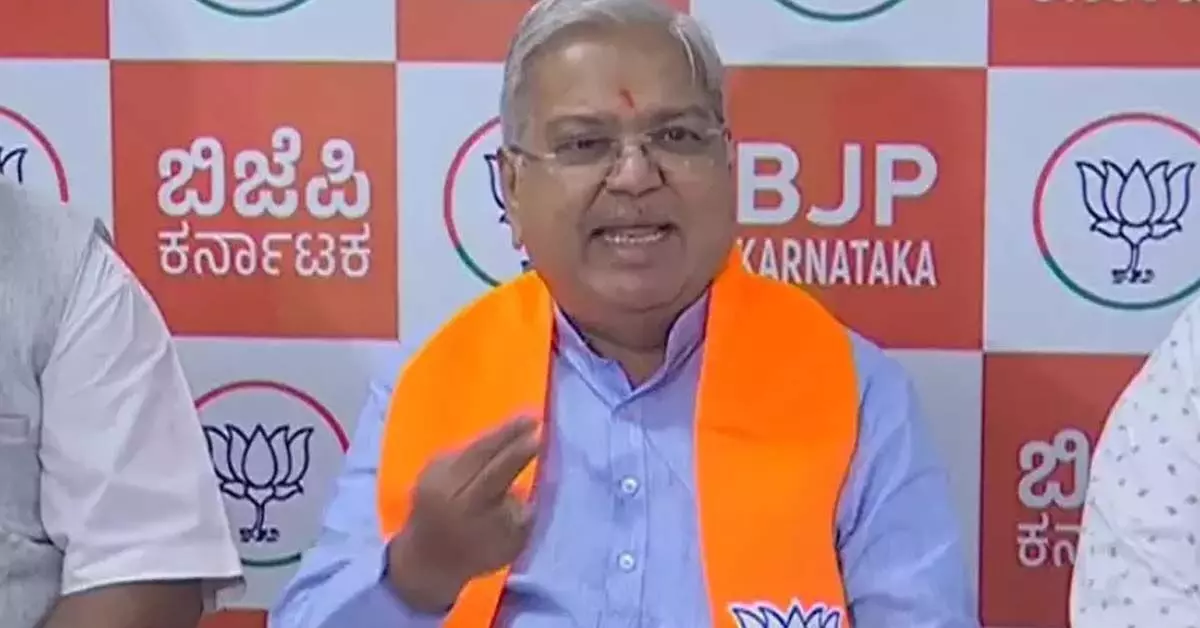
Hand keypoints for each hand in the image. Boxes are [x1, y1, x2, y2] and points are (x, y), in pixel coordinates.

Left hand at [386, 416, 539, 611]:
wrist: (426, 559)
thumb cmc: (477, 555)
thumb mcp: (506, 546)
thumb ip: (523, 517)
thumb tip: (541, 482)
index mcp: (466, 510)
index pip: (495, 474)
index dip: (518, 453)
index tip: (540, 437)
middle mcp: (445, 489)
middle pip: (479, 452)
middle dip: (509, 432)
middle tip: (535, 416)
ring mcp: (432, 475)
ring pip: (470, 446)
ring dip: (498, 433)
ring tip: (524, 420)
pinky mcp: (428, 467)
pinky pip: (462, 449)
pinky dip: (484, 443)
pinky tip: (502, 436)